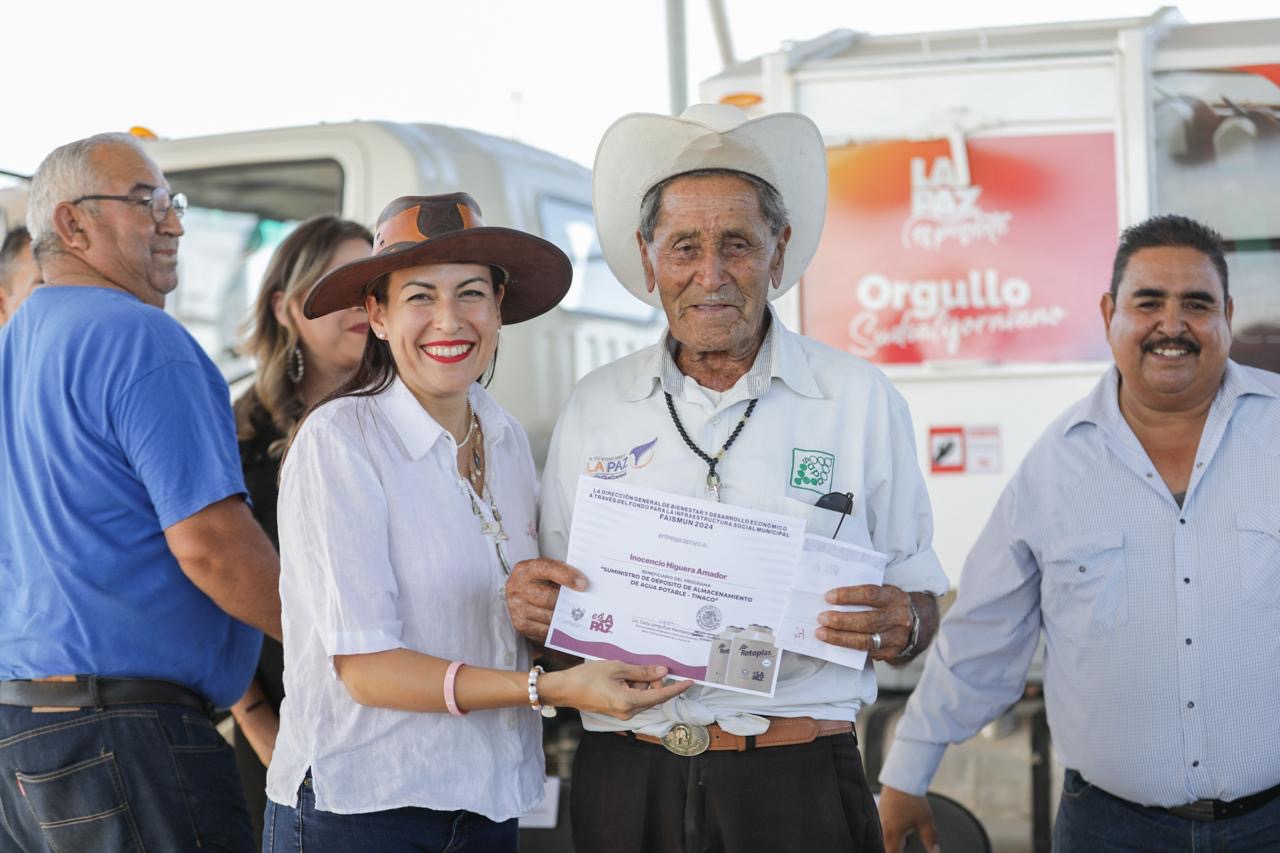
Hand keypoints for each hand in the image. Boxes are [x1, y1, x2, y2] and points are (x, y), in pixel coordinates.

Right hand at [505, 558, 585, 641]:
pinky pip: (545, 630)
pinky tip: (566, 626)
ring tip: (579, 617)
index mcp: (526, 569)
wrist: (518, 594)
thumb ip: (562, 574)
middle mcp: (517, 587)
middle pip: (549, 597)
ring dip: (566, 618)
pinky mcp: (520, 624)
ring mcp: (517, 607)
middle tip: (585, 606)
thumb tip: (583, 585)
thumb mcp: (546, 572)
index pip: (547, 569)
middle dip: (569, 603)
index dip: (567, 576)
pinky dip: (558, 629)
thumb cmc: (538, 582)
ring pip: (549, 616)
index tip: (583, 584)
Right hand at [540, 661, 690, 719]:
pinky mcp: (617, 711)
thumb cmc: (587, 677)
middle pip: (653, 696)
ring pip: (643, 697)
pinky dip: (634, 687)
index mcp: (629, 702)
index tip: (689, 681)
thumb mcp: (616, 668)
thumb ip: (641, 671)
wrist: (564, 689)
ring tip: (628, 669)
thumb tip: (662, 672)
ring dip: (642, 683)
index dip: (676, 688)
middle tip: (648, 665)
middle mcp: (628, 712)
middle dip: (655, 681)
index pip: (660, 695)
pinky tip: (625, 676)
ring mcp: (622, 713)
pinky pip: (633, 698)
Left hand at [815, 584, 911, 661]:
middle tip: (821, 618)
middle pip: (866, 620)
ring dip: (840, 638)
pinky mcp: (891, 652)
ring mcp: (896, 637)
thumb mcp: (883, 592)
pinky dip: (847, 648)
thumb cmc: (889, 604)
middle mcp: (897, 617)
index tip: (828, 597)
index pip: (870, 594)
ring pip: (865, 640)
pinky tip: (833, 644)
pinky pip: (866, 652)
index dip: (848, 595)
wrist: (916, 624)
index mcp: (893, 597)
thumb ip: (863, 594)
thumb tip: (831, 597)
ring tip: (821, 633)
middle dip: (841, 620)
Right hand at [878, 786, 938, 852]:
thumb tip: (935, 852)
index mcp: (892, 835)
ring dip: (894, 842)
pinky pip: (883, 827)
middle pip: (888, 848)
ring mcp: (880, 819)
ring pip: (885, 837)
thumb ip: (930, 839)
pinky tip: (900, 826)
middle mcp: (883, 829)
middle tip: (905, 845)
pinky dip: (891, 832)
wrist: (901, 778)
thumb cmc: (912, 799)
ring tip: (904, 840)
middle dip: (896, 850)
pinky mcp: (880, 811)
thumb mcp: (925, 821)